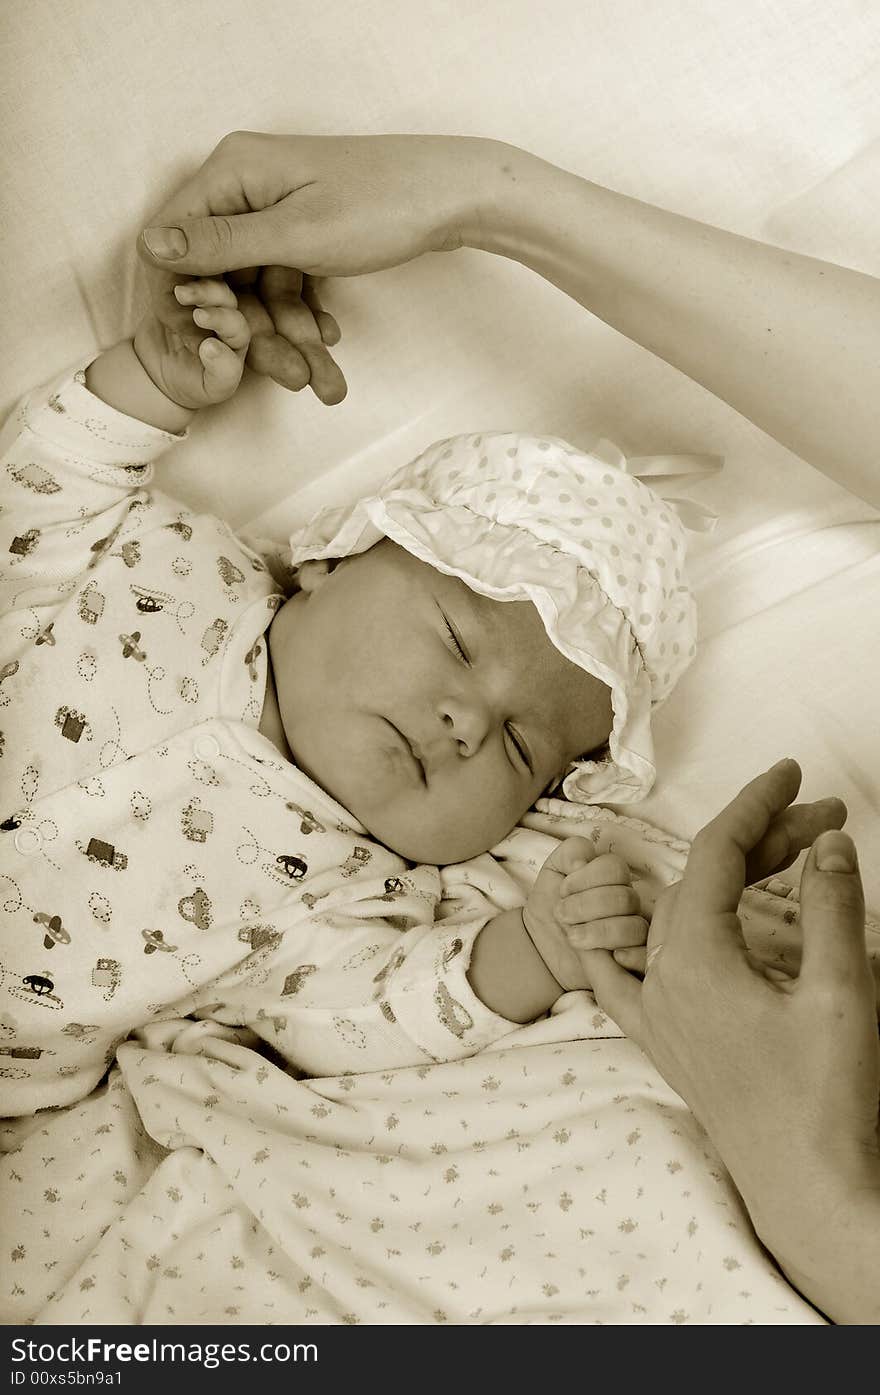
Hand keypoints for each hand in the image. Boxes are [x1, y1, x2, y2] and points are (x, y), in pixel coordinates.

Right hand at [135, 131, 495, 396]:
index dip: (185, 297)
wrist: (454, 196)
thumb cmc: (380, 205)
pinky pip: (288, 279)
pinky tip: (329, 341)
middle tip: (291, 377)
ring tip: (324, 380)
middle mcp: (247, 184)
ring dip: (287, 334)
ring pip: (261, 285)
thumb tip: (150, 243)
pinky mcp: (306, 228)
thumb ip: (220, 243)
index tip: (205, 344)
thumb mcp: (293, 233)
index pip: (176, 240)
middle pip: (223, 271)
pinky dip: (305, 312)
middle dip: (254, 330)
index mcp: (232, 171)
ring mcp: (278, 207)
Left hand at [522, 837, 648, 991]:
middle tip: (562, 915)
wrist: (542, 951)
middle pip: (624, 898)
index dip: (585, 878)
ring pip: (634, 928)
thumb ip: (570, 853)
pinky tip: (609, 957)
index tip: (562, 891)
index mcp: (614, 880)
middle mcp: (630, 905)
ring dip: (598, 932)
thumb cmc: (551, 909)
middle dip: (585, 906)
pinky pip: (646, 958)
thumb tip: (584, 860)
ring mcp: (637, 934)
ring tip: (572, 937)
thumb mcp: (553, 873)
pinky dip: (630, 957)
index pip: (614, 868)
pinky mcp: (637, 962)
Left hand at [585, 760, 879, 1266]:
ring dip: (722, 882)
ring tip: (782, 860)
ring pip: (674, 919)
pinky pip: (623, 975)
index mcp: (695, 960)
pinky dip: (626, 937)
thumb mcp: (841, 993)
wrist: (806, 1189)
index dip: (754, 804)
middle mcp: (660, 980)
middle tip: (822, 823)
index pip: (716, 854)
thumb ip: (832, 907)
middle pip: (700, 882)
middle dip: (759, 842)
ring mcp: (656, 1013)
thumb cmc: (826, 1099)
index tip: (790, 773)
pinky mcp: (663, 1043)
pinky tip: (613, 925)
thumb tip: (825, 841)